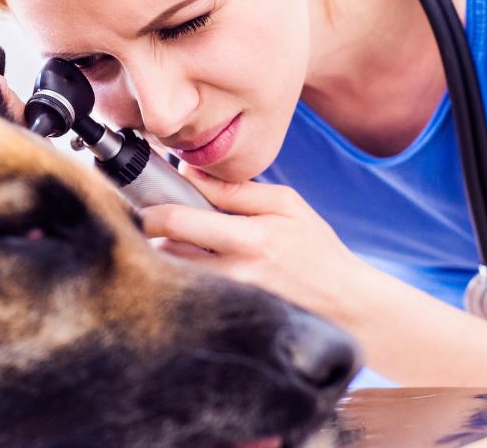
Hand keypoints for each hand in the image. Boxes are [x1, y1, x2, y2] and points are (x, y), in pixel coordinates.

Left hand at [141, 164, 362, 319]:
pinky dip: (185, 278)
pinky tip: (194, 268)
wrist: (345, 304)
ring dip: (167, 257)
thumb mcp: (286, 205)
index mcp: (251, 237)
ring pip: (175, 275)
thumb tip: (188, 170)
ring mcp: (232, 299)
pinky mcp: (231, 316)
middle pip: (167, 252)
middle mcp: (237, 272)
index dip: (151, 211)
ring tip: (177, 244)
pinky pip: (192, 294)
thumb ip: (236, 189)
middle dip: (151, 235)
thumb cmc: (315, 248)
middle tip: (149, 221)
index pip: (180, 221)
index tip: (141, 203)